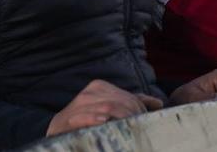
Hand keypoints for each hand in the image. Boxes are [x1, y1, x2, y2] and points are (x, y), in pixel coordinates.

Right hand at [46, 79, 162, 135]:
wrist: (58, 129)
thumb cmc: (89, 119)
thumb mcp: (111, 108)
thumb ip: (132, 103)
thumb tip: (158, 104)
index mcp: (100, 87)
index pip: (128, 97)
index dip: (140, 109)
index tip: (146, 121)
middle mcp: (89, 92)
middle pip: (119, 103)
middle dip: (132, 116)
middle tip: (139, 127)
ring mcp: (78, 104)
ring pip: (106, 109)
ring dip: (120, 119)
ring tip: (128, 126)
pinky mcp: (67, 119)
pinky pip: (84, 117)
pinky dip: (95, 119)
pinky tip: (103, 122)